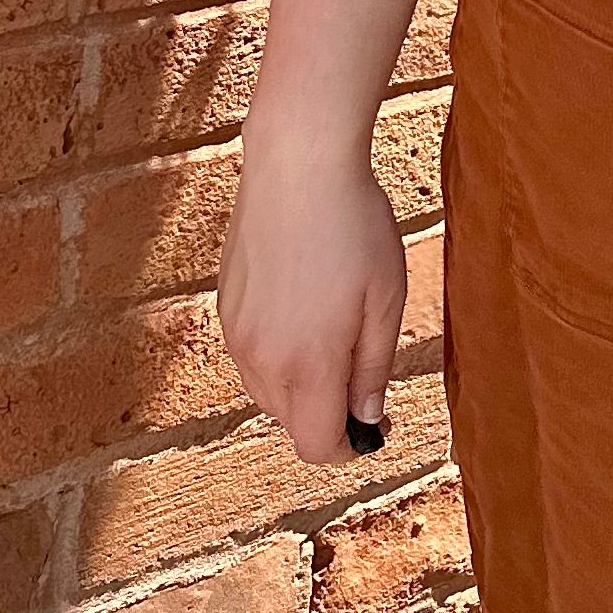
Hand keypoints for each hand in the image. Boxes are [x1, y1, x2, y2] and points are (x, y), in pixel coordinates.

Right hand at [217, 138, 408, 466]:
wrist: (297, 164)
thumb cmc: (354, 224)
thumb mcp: (387, 297)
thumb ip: (374, 366)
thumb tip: (368, 417)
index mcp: (308, 364)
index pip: (317, 446)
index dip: (348, 448)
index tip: (371, 431)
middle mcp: (262, 360)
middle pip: (292, 422)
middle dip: (327, 412)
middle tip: (362, 372)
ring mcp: (237, 335)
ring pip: (268, 392)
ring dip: (302, 384)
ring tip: (336, 330)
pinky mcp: (225, 308)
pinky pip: (251, 357)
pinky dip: (279, 353)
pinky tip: (305, 307)